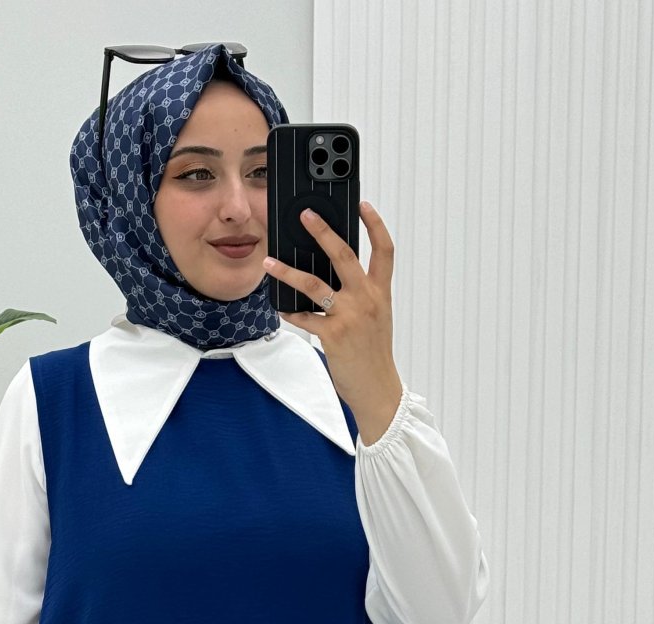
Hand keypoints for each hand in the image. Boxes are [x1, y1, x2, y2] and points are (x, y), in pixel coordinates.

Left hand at [263, 201, 402, 436]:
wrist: (377, 388)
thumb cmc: (374, 354)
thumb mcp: (376, 318)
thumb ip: (361, 295)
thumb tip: (334, 277)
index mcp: (380, 293)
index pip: (384, 250)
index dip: (375, 224)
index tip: (363, 205)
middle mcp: (367, 299)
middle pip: (344, 255)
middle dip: (323, 232)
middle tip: (306, 216)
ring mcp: (349, 316)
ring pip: (315, 284)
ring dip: (288, 272)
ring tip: (269, 264)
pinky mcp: (333, 335)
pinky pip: (304, 317)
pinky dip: (290, 312)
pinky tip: (280, 307)